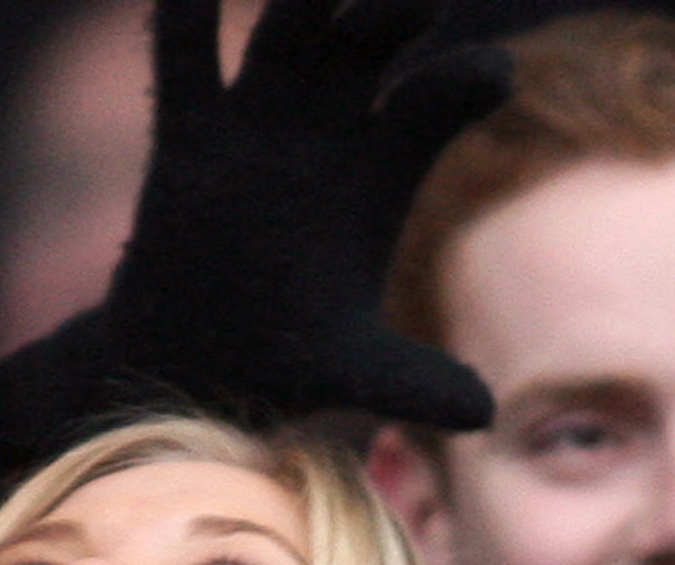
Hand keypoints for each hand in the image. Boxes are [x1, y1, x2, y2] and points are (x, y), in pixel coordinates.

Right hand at [0, 0, 507, 498]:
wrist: (190, 376)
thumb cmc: (281, 367)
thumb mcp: (349, 374)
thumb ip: (412, 383)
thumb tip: (485, 413)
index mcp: (381, 170)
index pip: (438, 98)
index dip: (466, 79)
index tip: (489, 81)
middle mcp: (326, 131)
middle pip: (369, 36)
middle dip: (391, 4)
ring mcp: (258, 126)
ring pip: (287, 26)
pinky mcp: (189, 141)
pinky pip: (185, 62)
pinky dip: (184, 14)